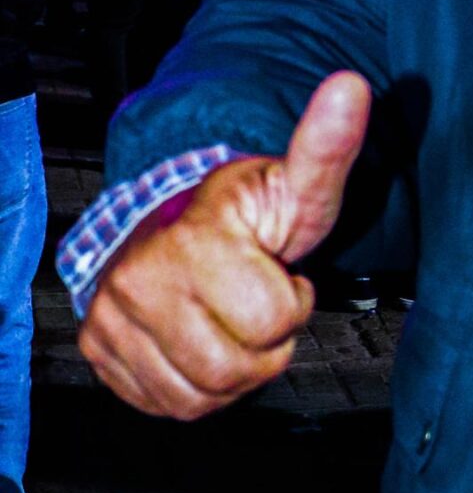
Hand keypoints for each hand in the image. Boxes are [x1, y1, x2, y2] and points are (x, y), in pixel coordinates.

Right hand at [78, 72, 372, 420]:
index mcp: (192, 240)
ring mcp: (112, 318)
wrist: (168, 220)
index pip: (272, 322)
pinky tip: (199, 343)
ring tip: (228, 324)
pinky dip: (194, 387)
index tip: (280, 274)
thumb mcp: (294, 184)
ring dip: (232, 373)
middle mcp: (139, 280)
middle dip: (264, 346)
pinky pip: (166, 405)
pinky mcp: (101, 350)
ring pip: (200, 396)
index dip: (292, 303)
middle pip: (235, 368)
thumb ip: (326, 149)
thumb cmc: (241, 214)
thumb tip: (351, 87)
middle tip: (256, 306)